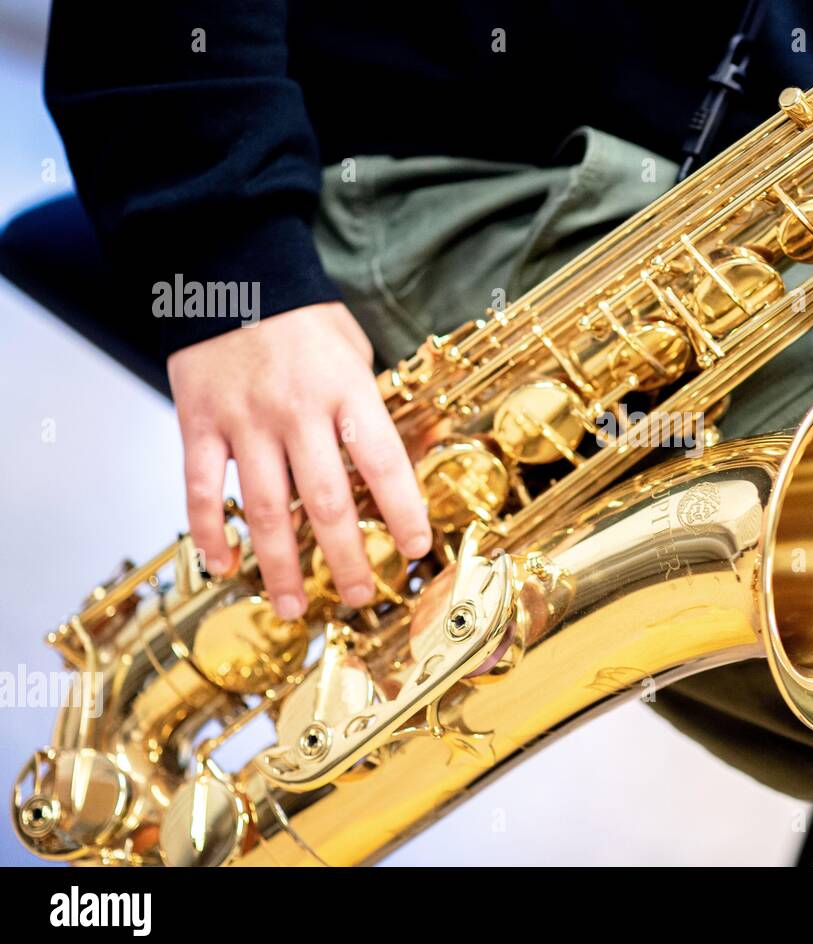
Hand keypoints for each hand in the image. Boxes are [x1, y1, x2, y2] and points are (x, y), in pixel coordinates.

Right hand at [167, 302, 431, 618]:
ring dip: (282, 567)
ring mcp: (245, 421)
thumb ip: (368, 405)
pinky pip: (202, 490)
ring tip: (295, 608)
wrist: (229, 269)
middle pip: (326, 502)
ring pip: (266, 510)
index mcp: (346, 390)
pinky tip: (225, 567)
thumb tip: (393, 463)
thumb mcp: (355, 349)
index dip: (403, 511)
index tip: (417, 548)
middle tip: (360, 596)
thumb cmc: (303, 317)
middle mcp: (298, 411)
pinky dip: (212, 534)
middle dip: (346, 558)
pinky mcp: (199, 424)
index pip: (383, 462)